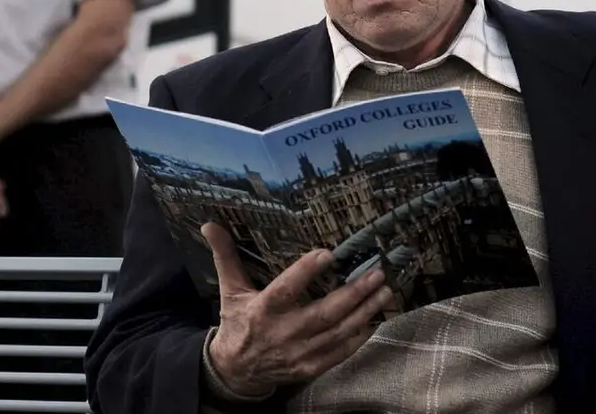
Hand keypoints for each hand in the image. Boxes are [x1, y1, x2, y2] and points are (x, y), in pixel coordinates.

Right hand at [200, 222, 391, 396]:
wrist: (235, 372)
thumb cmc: (238, 324)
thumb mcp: (230, 290)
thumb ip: (226, 257)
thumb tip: (210, 224)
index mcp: (263, 310)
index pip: (286, 289)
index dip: (306, 272)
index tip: (328, 253)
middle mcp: (283, 333)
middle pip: (324, 314)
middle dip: (353, 293)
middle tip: (377, 273)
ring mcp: (298, 353)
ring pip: (338, 332)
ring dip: (365, 312)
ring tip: (385, 291)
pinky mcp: (309, 368)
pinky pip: (339, 353)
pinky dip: (358, 338)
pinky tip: (374, 319)